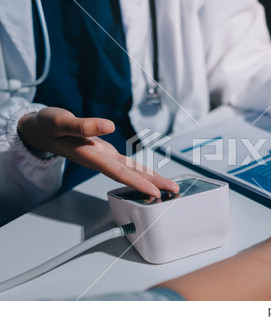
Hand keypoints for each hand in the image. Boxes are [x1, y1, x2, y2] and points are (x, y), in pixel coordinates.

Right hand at [17, 107, 178, 196]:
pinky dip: (140, 171)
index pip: (117, 172)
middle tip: (173, 192)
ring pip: (130, 171)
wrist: (40, 130)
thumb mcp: (61, 122)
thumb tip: (109, 126)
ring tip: (169, 187)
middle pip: (129, 175)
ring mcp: (104, 158)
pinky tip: (151, 176)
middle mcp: (99, 160)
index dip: (136, 182)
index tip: (154, 191)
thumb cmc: (48, 125)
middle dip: (151, 185)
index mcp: (89, 155)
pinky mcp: (105, 153)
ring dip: (150, 180)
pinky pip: (126, 165)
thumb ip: (83, 126)